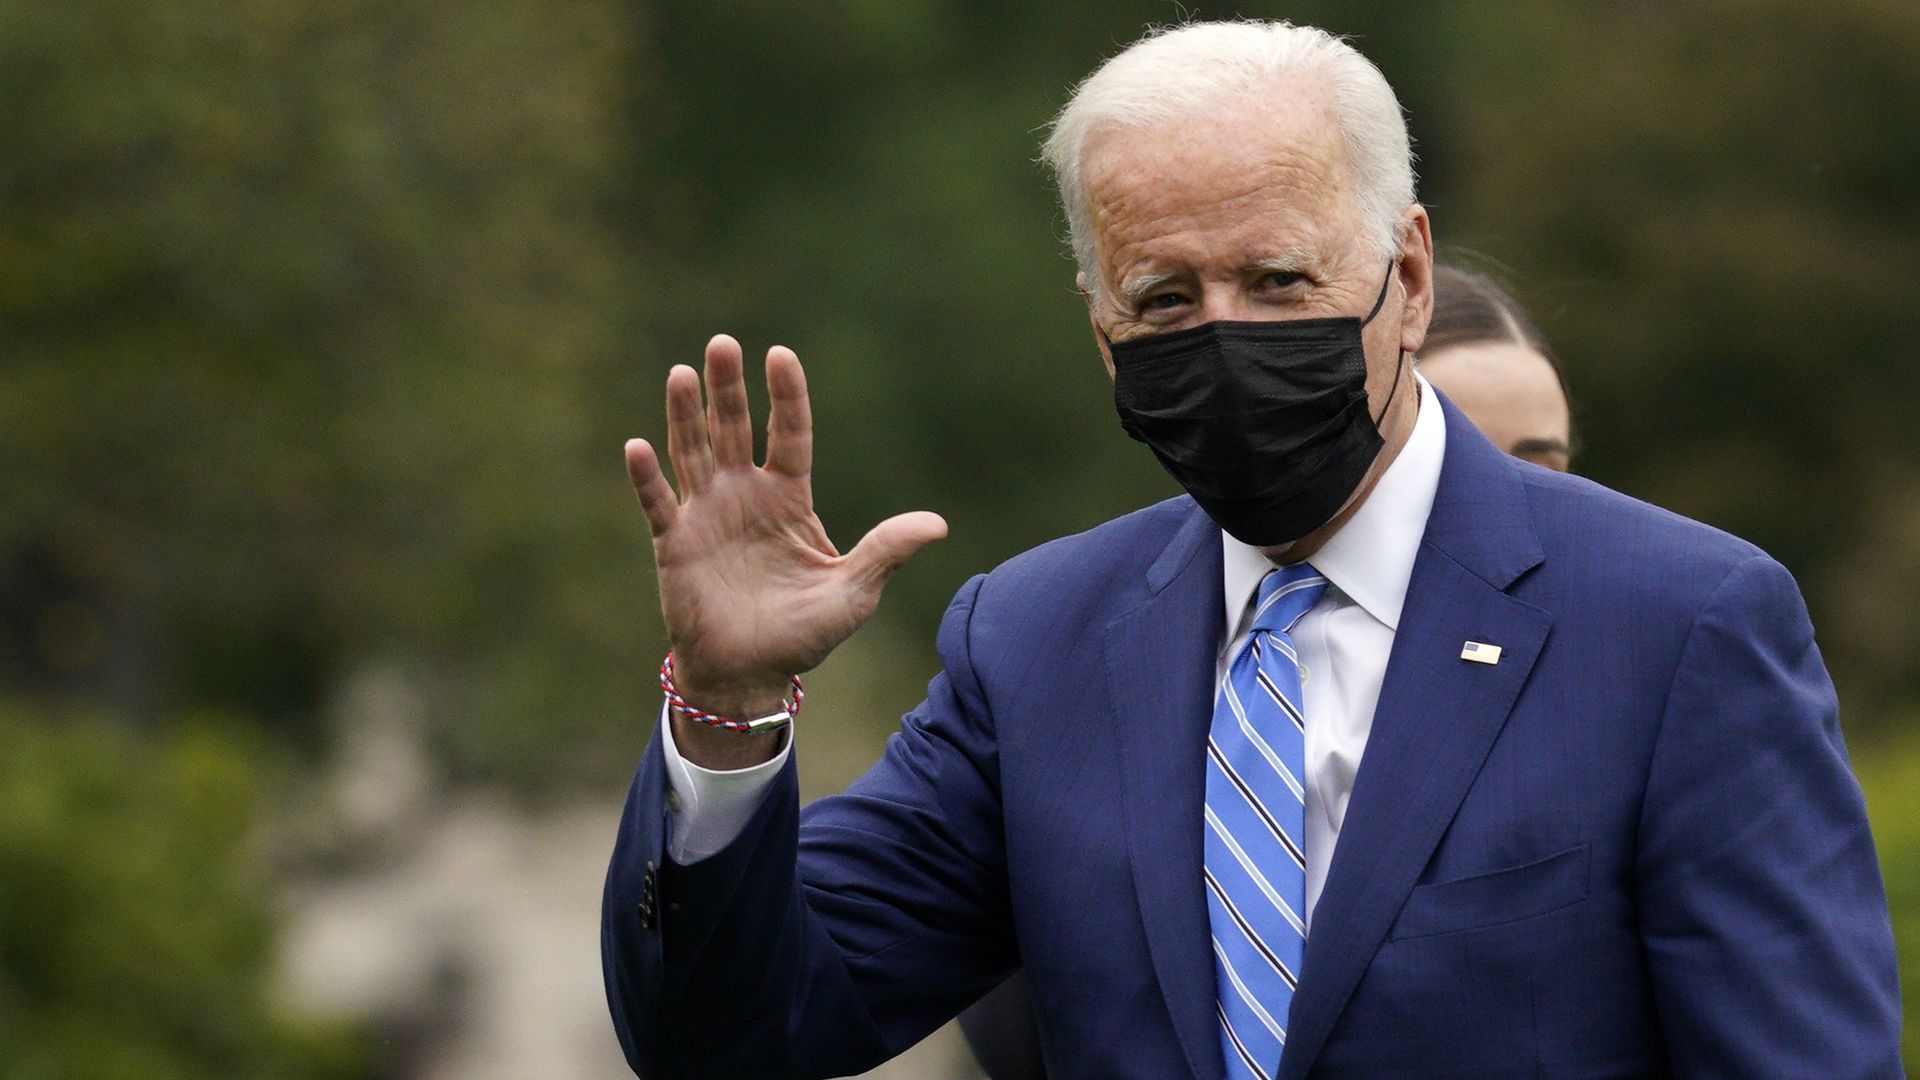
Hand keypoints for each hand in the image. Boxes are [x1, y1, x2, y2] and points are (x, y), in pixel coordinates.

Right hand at [624, 335, 947, 767]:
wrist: (750, 675)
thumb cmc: (804, 634)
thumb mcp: (854, 592)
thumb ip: (886, 552)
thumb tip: (938, 524)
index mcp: (790, 498)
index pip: (790, 434)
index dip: (786, 396)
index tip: (780, 355)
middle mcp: (745, 495)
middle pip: (735, 429)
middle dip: (729, 388)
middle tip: (722, 343)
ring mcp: (707, 515)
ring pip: (694, 452)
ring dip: (686, 415)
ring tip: (683, 373)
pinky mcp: (674, 542)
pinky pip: (658, 503)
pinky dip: (647, 477)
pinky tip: (638, 445)